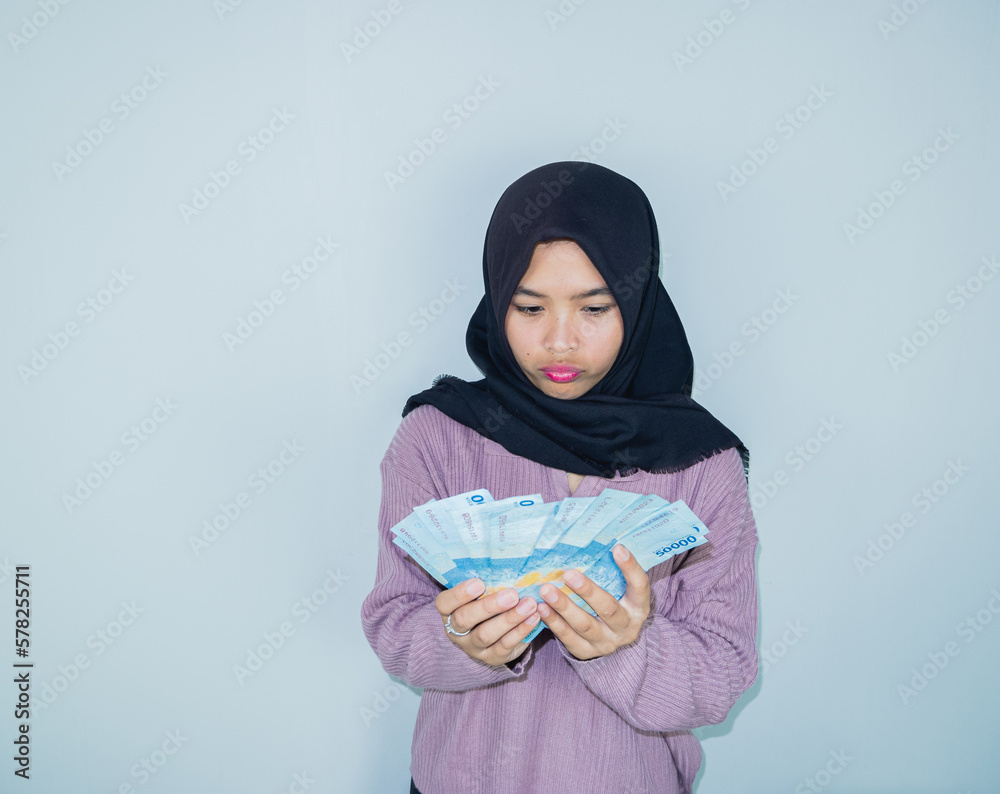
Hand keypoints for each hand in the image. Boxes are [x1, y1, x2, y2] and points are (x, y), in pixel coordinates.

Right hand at [434, 579, 539, 666]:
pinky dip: (521, 631)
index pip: (445, 603)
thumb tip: (505, 559)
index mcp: (448, 611)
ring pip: (486, 635)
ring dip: (510, 619)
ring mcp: (473, 647)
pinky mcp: (492, 657)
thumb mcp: (478, 592)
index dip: (460, 594)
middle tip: (512, 594)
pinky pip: (505, 646)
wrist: (492, 632)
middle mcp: (456, 631)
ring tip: (529, 604)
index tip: (479, 582)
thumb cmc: (484, 601)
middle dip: (489, 606)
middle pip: (465, 620)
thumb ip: (485, 580)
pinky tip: (534, 618)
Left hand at [536, 544, 650, 659]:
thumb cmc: (613, 603)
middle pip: (608, 609)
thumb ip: (611, 572)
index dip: (630, 568)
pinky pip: (568, 637)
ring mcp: (607, 642)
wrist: (610, 639)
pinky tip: (541, 608)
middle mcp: (626, 627)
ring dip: (564, 606)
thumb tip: (592, 540)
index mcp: (638, 607)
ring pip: (585, 625)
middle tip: (568, 573)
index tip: (617, 548)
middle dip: (587, 591)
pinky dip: (553, 622)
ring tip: (546, 590)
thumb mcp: (620, 591)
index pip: (639, 586)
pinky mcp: (587, 652)